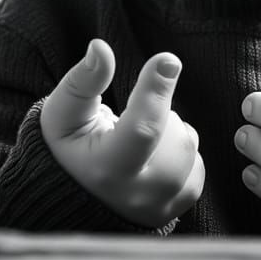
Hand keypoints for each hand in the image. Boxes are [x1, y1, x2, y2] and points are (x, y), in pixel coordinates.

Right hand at [40, 38, 204, 228]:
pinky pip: (198, 166)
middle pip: (176, 136)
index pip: (143, 129)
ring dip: (171, 133)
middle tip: (127, 125)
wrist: (70, 199)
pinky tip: (154, 157)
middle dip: (158, 114)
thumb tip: (100, 49)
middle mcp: (138, 195)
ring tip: (139, 143)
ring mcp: (159, 207)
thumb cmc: (68, 147)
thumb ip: (83, 81)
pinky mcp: (176, 210)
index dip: (156, 91)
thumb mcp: (62, 112)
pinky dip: (182, 154)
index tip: (167, 60)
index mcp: (106, 170)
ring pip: (188, 147)